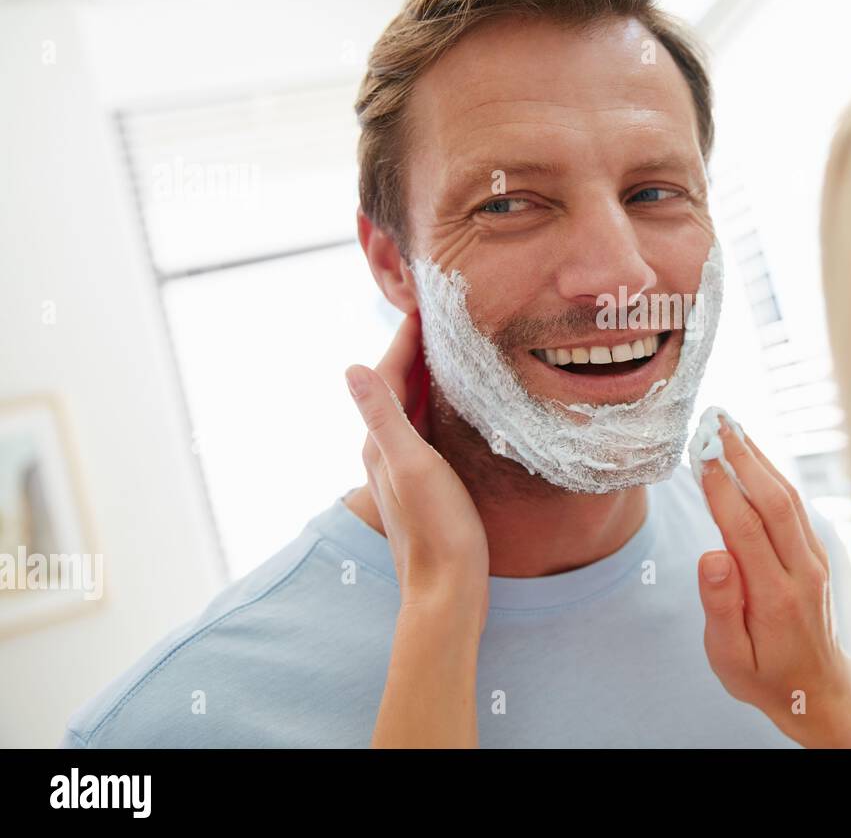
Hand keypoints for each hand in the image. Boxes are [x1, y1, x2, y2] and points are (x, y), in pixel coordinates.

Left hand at [345, 312, 488, 629]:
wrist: (447, 589)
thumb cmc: (435, 529)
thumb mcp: (411, 465)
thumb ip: (383, 417)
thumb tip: (351, 368)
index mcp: (380, 442)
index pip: (388, 374)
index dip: (404, 338)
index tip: (421, 303)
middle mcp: (387, 450)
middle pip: (399, 386)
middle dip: (416, 350)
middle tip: (440, 315)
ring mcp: (406, 466)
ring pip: (414, 406)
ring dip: (428, 375)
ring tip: (451, 346)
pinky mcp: (426, 480)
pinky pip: (429, 427)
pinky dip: (440, 403)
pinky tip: (458, 403)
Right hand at [695, 410, 850, 747]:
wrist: (816, 690)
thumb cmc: (764, 676)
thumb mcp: (730, 658)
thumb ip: (720, 607)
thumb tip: (712, 555)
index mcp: (775, 598)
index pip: (746, 530)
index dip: (722, 489)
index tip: (700, 455)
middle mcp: (803, 572)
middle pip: (774, 502)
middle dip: (743, 457)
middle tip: (715, 422)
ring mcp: (815, 560)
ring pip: (789, 497)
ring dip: (759, 457)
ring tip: (730, 425)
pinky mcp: (817, 554)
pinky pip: (795, 506)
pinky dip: (773, 474)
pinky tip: (752, 455)